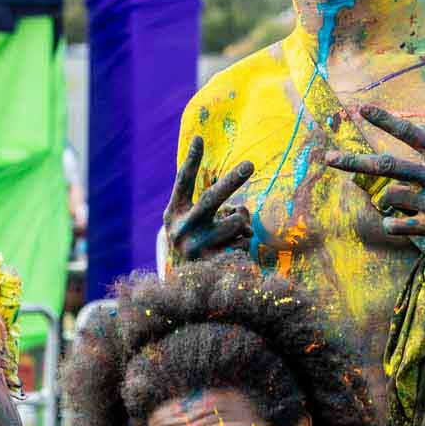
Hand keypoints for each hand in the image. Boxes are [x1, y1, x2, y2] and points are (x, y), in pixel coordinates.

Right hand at [163, 136, 255, 261]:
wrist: (183, 287)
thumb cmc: (192, 242)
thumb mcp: (187, 220)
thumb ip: (203, 201)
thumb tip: (237, 205)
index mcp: (175, 214)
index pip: (183, 183)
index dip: (191, 161)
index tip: (199, 138)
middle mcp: (182, 230)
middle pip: (211, 199)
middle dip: (232, 180)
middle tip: (250, 164)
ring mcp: (198, 249)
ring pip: (236, 221)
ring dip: (242, 224)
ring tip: (232, 233)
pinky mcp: (214, 266)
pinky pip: (244, 243)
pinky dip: (244, 243)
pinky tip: (232, 251)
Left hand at [325, 104, 424, 263]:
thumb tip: (417, 167)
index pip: (409, 132)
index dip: (384, 119)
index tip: (361, 109)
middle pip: (385, 164)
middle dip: (352, 161)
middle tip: (327, 158)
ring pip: (389, 197)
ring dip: (388, 201)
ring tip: (404, 204)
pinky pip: (396, 225)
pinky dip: (393, 225)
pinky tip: (401, 224)